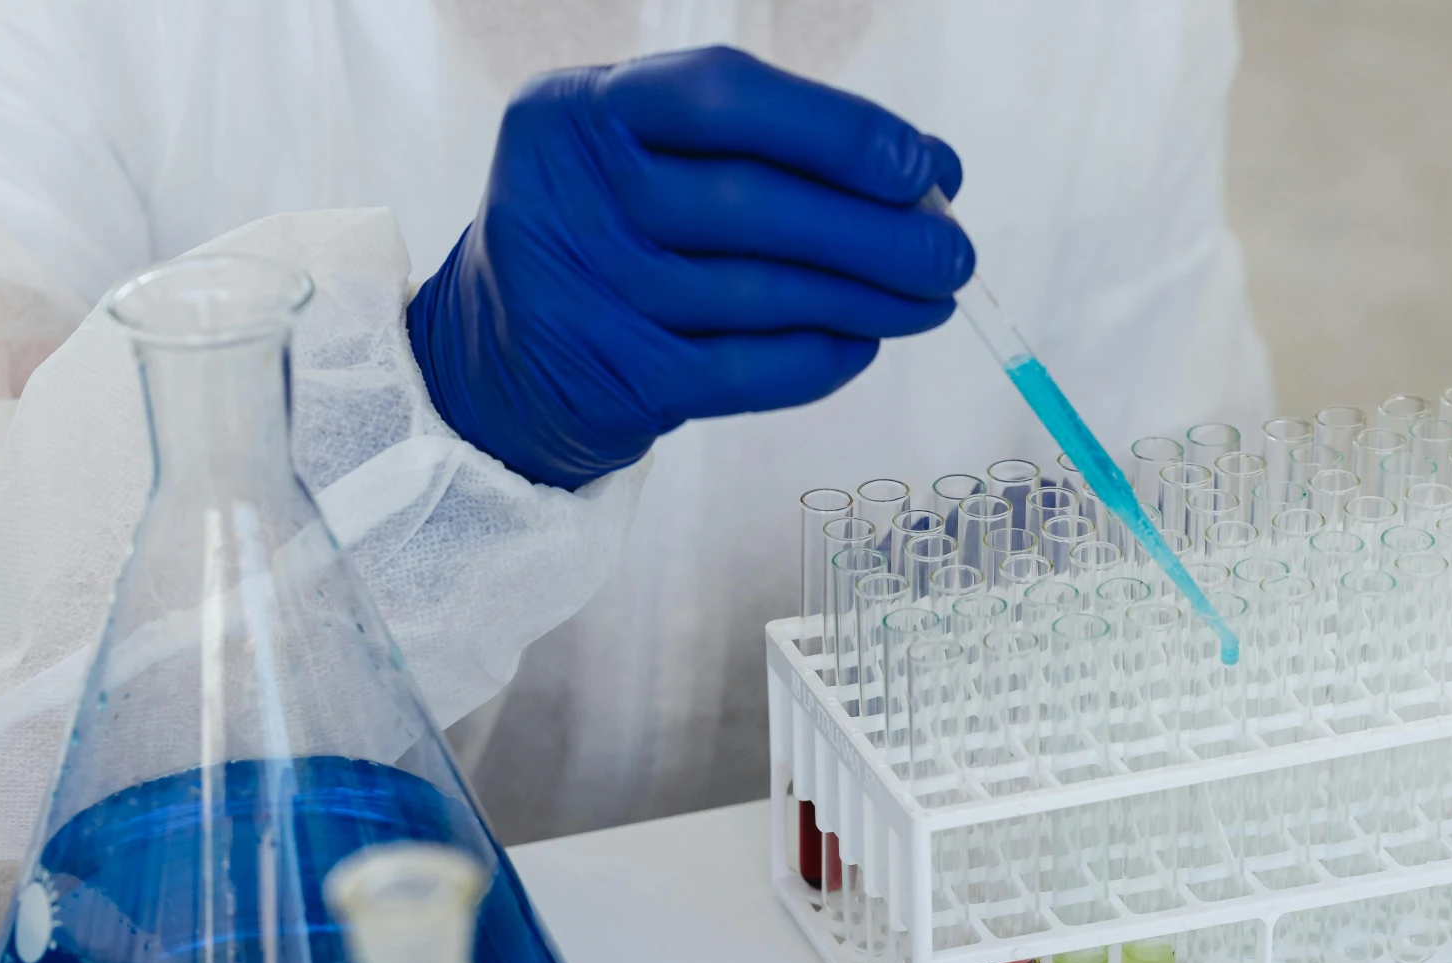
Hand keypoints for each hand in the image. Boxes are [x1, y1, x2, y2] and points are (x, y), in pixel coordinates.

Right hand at [407, 46, 970, 490]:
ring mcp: (590, 292)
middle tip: (954, 254)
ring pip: (764, 294)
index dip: (837, 129)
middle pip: (756, 205)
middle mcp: (572, 194)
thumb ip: (769, 146)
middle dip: (878, 232)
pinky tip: (863, 343)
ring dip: (868, 300)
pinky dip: (820, 358)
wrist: (496, 357)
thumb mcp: (649, 155)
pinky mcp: (616, 377)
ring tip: (930, 301)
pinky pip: (748, 370)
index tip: (922, 165)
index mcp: (581, 110)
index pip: (725, 95)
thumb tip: (931, 171)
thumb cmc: (610, 232)